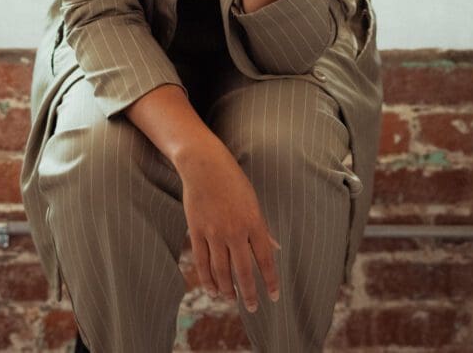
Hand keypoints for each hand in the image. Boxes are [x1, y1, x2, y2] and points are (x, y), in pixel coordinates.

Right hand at [177, 136, 280, 311]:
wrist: (204, 164)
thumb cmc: (232, 181)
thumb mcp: (253, 201)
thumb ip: (263, 228)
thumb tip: (276, 248)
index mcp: (253, 221)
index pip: (265, 259)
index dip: (270, 280)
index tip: (273, 296)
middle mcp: (235, 230)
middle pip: (243, 270)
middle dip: (249, 293)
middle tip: (253, 308)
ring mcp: (214, 232)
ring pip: (221, 270)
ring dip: (228, 290)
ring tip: (232, 300)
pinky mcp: (196, 231)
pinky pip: (202, 262)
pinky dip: (207, 279)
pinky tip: (213, 290)